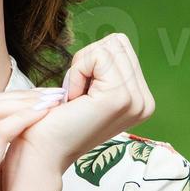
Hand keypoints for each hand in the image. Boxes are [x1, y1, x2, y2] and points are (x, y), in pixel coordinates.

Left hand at [8, 33, 154, 176]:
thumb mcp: (93, 89)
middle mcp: (145, 102)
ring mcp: (136, 101)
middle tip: (77, 94)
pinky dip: (77, 72)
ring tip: (76, 98)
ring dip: (82, 68)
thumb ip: (110, 68)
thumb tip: (114, 39)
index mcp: (142, 100)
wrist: (43, 151)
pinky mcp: (119, 98)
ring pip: (107, 47)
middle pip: (117, 43)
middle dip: (88, 61)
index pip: (122, 47)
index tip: (82, 93)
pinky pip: (97, 57)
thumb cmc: (58, 120)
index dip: (92, 62)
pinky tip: (73, 99)